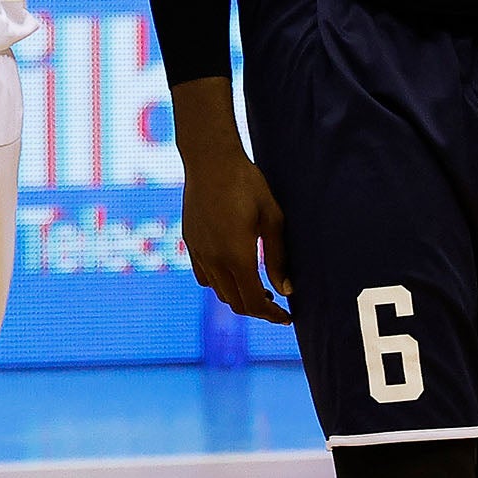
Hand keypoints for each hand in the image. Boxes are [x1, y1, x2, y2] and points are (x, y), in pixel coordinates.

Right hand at [182, 145, 292, 323]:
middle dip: (257, 310)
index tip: (286, 318)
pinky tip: (232, 271)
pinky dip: (220, 283)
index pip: (254, 302)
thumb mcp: (273, 220)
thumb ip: (277, 258)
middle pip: (235, 302)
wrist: (210, 160)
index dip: (272, 315)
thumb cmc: (248, 185)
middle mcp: (214, 259)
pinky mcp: (190, 241)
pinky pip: (203, 275)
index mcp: (237, 256)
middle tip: (276, 306)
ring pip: (218, 291)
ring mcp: (199, 251)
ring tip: (258, 289)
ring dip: (239, 297)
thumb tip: (285, 290)